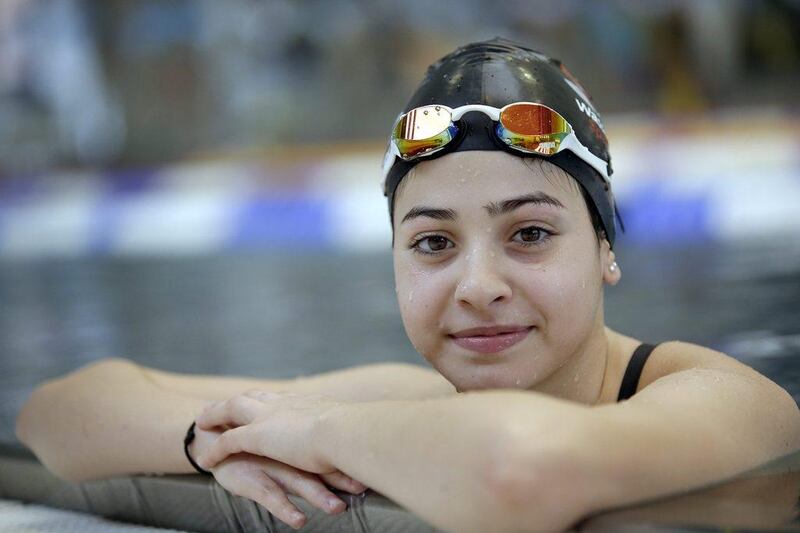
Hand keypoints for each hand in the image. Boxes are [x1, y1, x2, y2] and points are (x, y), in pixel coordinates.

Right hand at [192, 425, 365, 530]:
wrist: (211, 439)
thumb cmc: (254, 445)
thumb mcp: (282, 445)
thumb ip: (308, 449)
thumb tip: (343, 456)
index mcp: (297, 442)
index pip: (328, 451)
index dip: (350, 460)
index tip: (375, 469)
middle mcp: (288, 453)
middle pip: (319, 465)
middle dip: (341, 478)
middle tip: (362, 488)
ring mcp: (270, 465)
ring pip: (298, 481)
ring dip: (318, 495)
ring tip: (337, 509)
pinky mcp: (252, 480)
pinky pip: (270, 497)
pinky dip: (285, 509)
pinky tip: (298, 520)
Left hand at [194, 390, 346, 474]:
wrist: (345, 432)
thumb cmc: (355, 432)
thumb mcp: (349, 427)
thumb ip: (345, 431)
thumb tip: (357, 435)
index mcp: (305, 403)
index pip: (278, 397)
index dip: (264, 398)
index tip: (257, 399)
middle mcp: (284, 404)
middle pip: (251, 396)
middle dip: (234, 400)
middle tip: (217, 405)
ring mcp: (269, 417)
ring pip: (233, 409)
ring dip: (216, 414)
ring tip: (201, 422)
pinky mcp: (258, 436)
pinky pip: (229, 441)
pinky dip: (216, 448)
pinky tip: (205, 459)